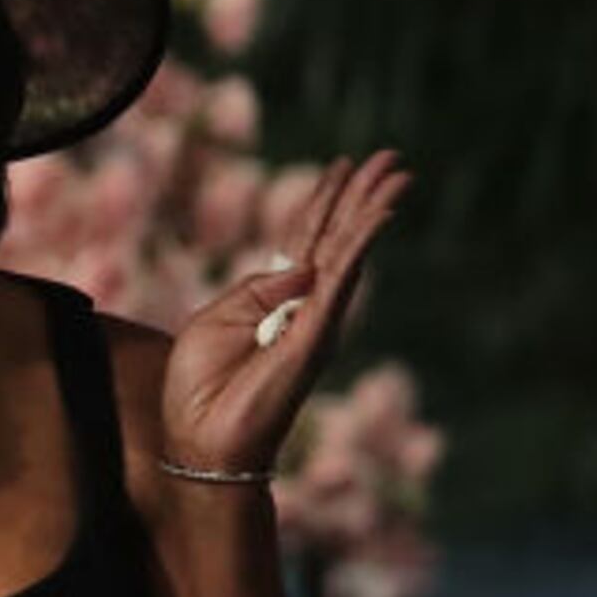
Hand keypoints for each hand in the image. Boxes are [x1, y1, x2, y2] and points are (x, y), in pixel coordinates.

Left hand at [159, 150, 409, 477]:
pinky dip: (360, 245)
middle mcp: (303, 305)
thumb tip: (303, 266)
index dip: (323, 199)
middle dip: (360, 194)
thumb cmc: (200, 386)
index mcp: (273, 298)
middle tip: (389, 157)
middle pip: (336, 236)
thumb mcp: (214, 320)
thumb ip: (255, 289)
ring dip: (371, 209)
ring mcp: (314, 318)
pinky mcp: (316, 334)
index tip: (343, 164)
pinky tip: (378, 216)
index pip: (304, 238)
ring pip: (348, 251)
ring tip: (395, 173)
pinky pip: (341, 281)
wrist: (201, 439)